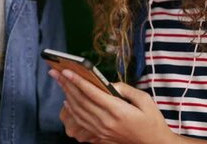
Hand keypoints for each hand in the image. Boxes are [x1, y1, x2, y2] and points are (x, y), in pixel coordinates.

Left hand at [50, 69, 174, 143]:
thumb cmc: (151, 120)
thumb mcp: (145, 100)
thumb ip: (126, 89)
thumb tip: (109, 84)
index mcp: (118, 110)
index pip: (92, 93)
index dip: (78, 81)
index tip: (66, 71)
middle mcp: (107, 121)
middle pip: (81, 101)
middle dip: (67, 85)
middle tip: (55, 72)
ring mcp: (102, 130)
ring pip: (78, 111)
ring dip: (67, 95)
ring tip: (59, 82)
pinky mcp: (100, 135)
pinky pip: (81, 121)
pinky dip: (72, 110)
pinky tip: (67, 100)